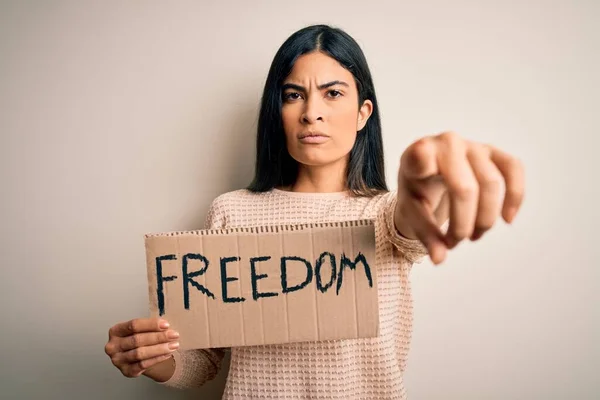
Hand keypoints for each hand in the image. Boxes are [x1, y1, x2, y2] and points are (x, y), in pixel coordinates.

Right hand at [105, 318, 179, 377]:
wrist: (137, 357)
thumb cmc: (139, 340)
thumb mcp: (140, 330)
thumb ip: (149, 327)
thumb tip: (166, 327)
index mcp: (115, 331)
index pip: (134, 325)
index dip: (151, 324)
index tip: (166, 325)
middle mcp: (113, 346)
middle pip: (137, 340)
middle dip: (158, 337)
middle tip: (174, 335)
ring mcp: (118, 360)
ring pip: (140, 353)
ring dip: (160, 349)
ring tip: (173, 345)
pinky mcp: (126, 371)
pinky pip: (143, 365)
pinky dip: (157, 359)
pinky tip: (167, 354)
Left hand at [395, 131, 524, 264]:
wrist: (428, 175)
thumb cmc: (418, 191)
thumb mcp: (412, 213)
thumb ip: (425, 234)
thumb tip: (440, 259)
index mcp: (417, 155)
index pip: (420, 155)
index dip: (423, 159)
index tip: (423, 167)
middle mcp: (445, 143)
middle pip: (465, 189)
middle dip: (463, 224)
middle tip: (454, 242)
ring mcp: (471, 145)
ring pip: (492, 184)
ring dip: (485, 219)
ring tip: (473, 236)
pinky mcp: (492, 151)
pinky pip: (513, 169)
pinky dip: (515, 195)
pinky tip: (507, 218)